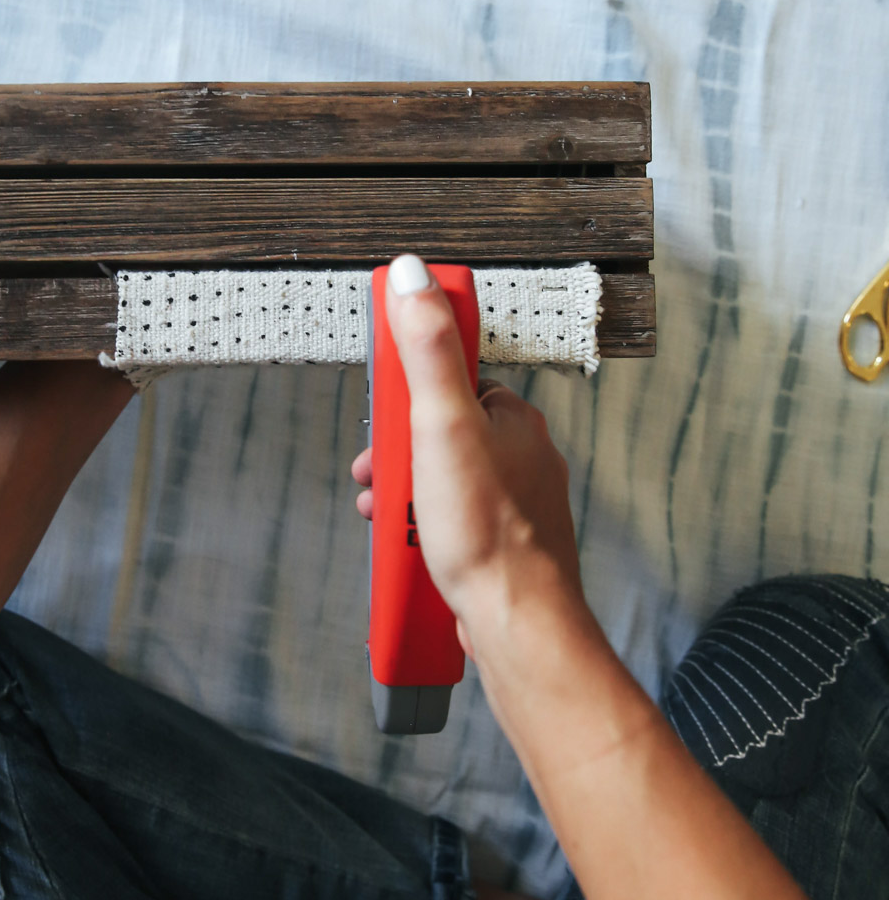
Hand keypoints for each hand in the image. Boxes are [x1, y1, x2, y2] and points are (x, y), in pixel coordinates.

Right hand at [351, 255, 584, 656]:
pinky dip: (423, 530)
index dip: (406, 395)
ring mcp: (515, 503)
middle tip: (378, 476)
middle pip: (439, 433)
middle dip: (397, 455)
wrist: (516, 622)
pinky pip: (452, 521)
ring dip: (404, 496)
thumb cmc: (486, 532)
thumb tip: (415, 277)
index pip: (450, 378)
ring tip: (387, 517)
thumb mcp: (441, 424)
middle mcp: (521, 455)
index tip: (384, 415)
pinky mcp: (503, 545)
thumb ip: (427, 350)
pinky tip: (410, 547)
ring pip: (442, 480)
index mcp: (511, 418)